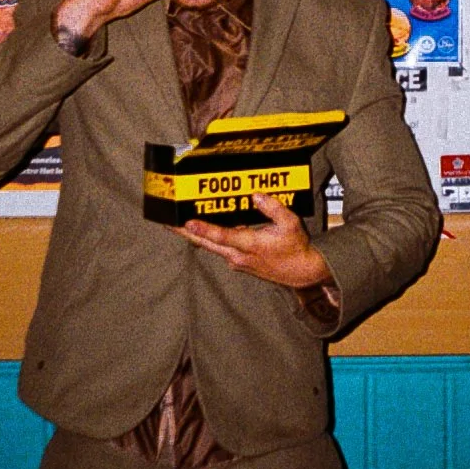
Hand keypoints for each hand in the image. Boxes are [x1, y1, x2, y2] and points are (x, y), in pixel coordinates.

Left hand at [174, 193, 333, 288]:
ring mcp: (237, 261)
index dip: (204, 229)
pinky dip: (209, 238)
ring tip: (177, 223)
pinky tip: (201, 229)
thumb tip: (256, 195)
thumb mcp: (291, 224)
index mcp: (250, 245)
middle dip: (186, 233)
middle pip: (207, 244)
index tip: (187, 223)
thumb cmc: (296, 248)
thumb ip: (273, 208)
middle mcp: (238, 256)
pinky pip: (219, 248)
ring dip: (194, 235)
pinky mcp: (239, 262)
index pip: (222, 236)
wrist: (302, 272)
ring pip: (210, 246)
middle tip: (167, 223)